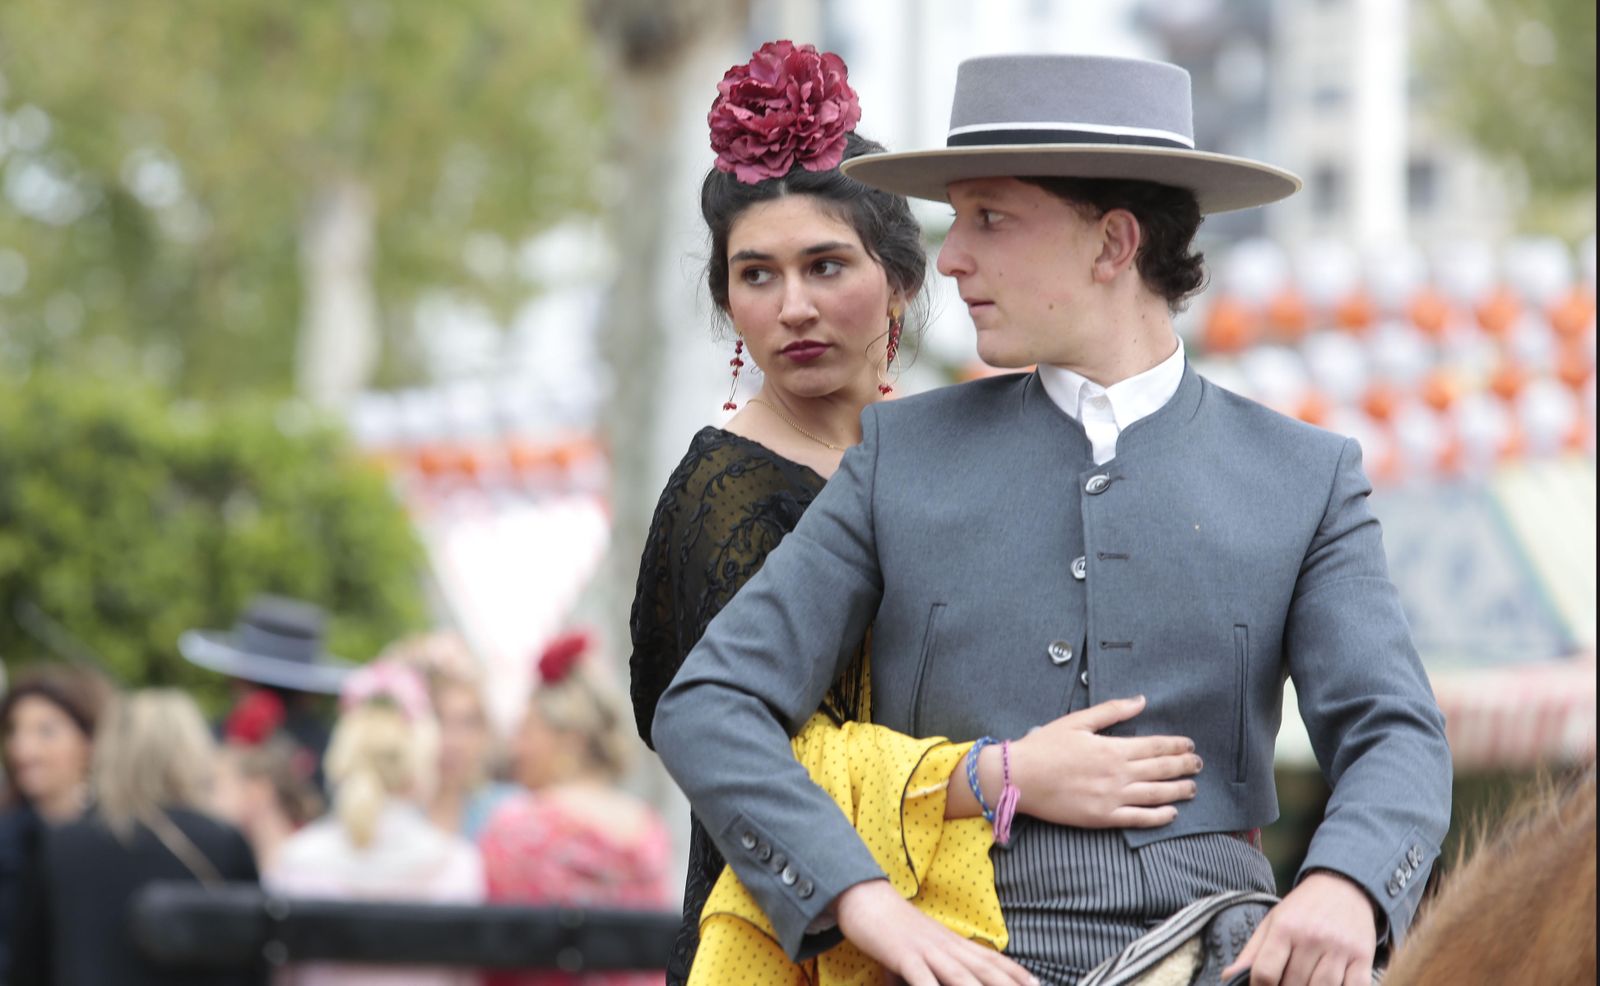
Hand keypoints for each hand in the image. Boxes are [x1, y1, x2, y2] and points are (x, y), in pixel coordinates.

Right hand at [834, 879, 1038, 985]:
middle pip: (985, 970)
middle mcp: (946, 946)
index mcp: (953, 943)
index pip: (992, 959)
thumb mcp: (919, 951)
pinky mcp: (904, 954)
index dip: (1016, 973)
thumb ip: (930, 972)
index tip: (1037, 984)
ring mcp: (927, 950)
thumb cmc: (892, 928)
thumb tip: (928, 983)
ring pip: (961, 976)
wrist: (864, 898)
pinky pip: (921, 978)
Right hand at [1009, 695, 1200, 827]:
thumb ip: (1112, 711)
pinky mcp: (1104, 817)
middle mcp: (1118, 773)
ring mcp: (1112, 797)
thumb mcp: (1077, 721)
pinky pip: (1138, 818)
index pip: (1154, 746)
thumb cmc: (1045, 746)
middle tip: (1199, 765)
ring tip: (1193, 788)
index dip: (1175, 746)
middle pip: (1161, 769)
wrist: (1020, 777)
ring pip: (1156, 794)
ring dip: (1178, 791)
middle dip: (1184, 766)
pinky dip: (1158, 817)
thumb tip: (1141, 700)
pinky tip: (1172, 814)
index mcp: (1112, 748)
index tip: (1190, 745)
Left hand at [1222, 871, 1376, 985]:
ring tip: (1305, 984)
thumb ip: (1252, 952)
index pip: (1265, 972)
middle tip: (1285, 983)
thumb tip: (1227, 977)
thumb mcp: (1273, 921)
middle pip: (1293, 984)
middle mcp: (1312, 937)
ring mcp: (1340, 949)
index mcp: (1285, 927)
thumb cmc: (1303, 908)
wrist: (1344, 886)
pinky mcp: (1363, 958)